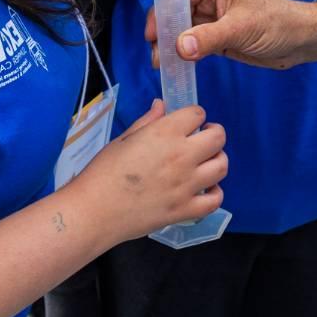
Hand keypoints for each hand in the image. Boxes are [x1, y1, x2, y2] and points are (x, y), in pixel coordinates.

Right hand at [76, 101, 226, 241]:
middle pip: (218, 138)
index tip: (187, 124)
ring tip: (203, 163)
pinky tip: (204, 189)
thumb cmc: (103, 172)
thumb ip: (147, 122)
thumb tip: (161, 105)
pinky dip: (214, 193)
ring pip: (222, 166)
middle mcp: (182, 156)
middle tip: (200, 140)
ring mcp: (187, 185)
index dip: (194, 116)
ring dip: (216, 161)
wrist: (94, 211)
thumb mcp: (123, 140)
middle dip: (212, 134)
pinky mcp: (186, 210)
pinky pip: (216, 200)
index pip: (197, 114)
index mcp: (164, 133)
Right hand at [141, 0, 316, 70]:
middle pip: (176, 14)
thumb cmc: (278, 23)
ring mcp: (214, 21)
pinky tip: (176, 67)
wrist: (302, 40)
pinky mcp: (219, 40)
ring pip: (183, 32)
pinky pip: (194, 46)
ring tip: (162, 65)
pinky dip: (184, 56)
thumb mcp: (242, 28)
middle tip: (156, 56)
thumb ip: (209, 37)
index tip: (151, 35)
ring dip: (171, 47)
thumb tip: (179, 47)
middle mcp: (211, 1)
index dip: (162, 13)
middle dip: (163, 33)